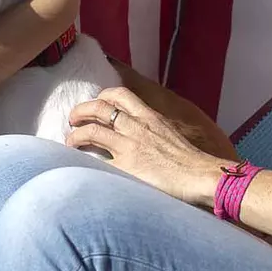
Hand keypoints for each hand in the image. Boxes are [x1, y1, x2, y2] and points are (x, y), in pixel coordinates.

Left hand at [66, 87, 235, 206]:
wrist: (200, 176)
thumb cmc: (191, 161)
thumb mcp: (171, 134)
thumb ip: (155, 130)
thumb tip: (146, 137)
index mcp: (150, 116)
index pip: (121, 95)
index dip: (103, 95)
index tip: (97, 101)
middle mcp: (136, 127)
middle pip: (100, 108)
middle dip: (81, 110)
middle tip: (73, 119)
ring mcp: (129, 146)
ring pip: (92, 131)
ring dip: (76, 135)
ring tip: (70, 141)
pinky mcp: (125, 167)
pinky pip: (97, 161)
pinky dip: (84, 160)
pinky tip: (79, 165)